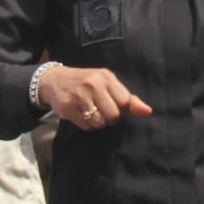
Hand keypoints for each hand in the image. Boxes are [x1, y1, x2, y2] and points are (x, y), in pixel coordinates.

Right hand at [39, 65, 153, 130]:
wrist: (55, 80)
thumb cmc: (87, 83)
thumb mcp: (107, 84)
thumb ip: (128, 99)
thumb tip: (148, 111)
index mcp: (106, 77)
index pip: (125, 102)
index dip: (121, 108)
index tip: (113, 104)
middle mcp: (93, 85)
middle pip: (113, 116)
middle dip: (109, 118)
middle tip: (101, 110)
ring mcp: (79, 96)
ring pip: (99, 123)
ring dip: (97, 122)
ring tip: (90, 111)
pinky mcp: (67, 107)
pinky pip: (86, 126)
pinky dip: (86, 124)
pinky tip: (80, 113)